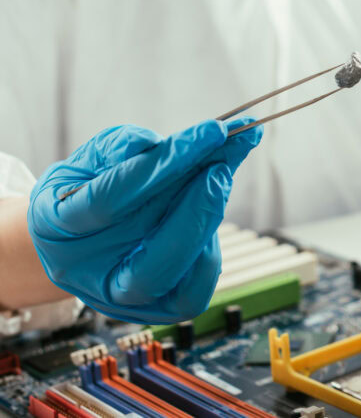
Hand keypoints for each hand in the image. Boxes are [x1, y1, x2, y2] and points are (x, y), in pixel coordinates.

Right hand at [27, 119, 261, 323]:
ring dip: (208, 221)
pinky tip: (212, 210)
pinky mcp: (154, 309)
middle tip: (223, 163)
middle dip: (197, 205)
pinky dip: (210, 251)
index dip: (167, 163)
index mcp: (56, 226)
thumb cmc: (85, 189)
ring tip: (222, 175)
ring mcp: (118, 298)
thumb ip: (121, 147)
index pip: (113, 198)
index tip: (211, 132)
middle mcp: (86, 272)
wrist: (74, 236)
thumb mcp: (90, 159)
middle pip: (149, 255)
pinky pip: (193, 291)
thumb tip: (162, 143)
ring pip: (175, 277)